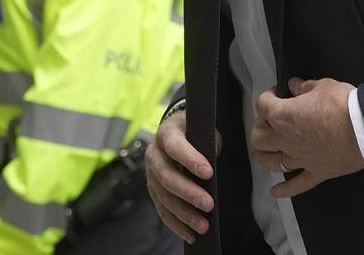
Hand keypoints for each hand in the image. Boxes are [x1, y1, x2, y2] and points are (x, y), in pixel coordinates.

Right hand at [145, 106, 219, 243]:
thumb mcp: (203, 129)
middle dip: (188, 192)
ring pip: (163, 197)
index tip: (209, 173)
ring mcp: (151, 173)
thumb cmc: (195, 132)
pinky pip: (162, 210)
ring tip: (203, 226)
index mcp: (166, 133)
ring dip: (184, 214)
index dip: (190, 160)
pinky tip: (190, 235)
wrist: (178, 132)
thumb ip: (208, 144)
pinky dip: (176, 224)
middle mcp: (154, 153)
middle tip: (209, 204)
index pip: (174, 146)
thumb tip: (212, 166)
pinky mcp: (153, 190)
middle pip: (166, 176)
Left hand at [250, 77, 363, 198]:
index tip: (277, 93)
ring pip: (271, 162)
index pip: (263, 104)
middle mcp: (286, 139)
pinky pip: (297, 185)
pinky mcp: (317, 172)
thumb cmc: (343, 105)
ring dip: (263, 155)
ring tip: (262, 150)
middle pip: (259, 137)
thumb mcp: (322, 86)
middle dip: (260, 126)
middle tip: (270, 120)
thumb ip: (304, 87)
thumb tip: (294, 85)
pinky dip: (285, 190)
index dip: (267, 96)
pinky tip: (275, 192)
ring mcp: (300, 158)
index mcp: (284, 116)